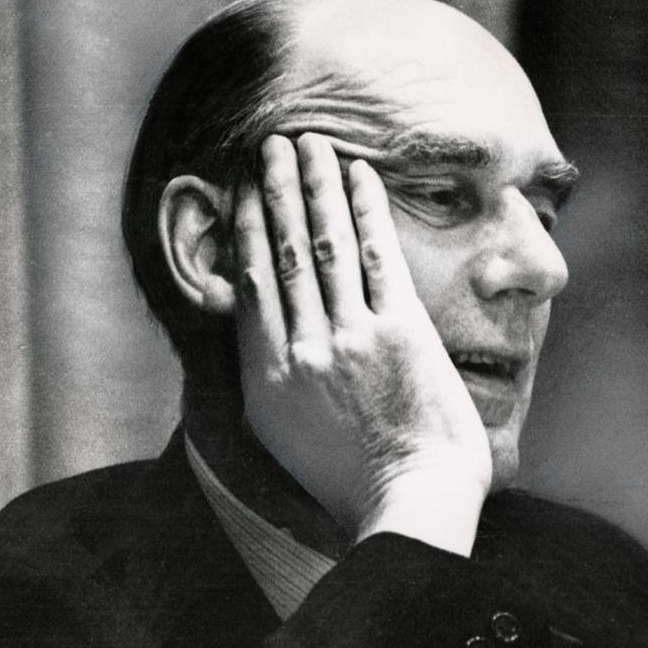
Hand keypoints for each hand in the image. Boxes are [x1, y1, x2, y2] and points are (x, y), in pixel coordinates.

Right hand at [233, 133, 491, 554]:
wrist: (407, 504)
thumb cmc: (351, 485)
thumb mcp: (285, 439)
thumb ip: (269, 383)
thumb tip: (261, 338)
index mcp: (266, 379)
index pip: (249, 285)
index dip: (244, 230)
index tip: (239, 190)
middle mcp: (301, 349)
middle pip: (283, 253)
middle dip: (275, 191)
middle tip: (269, 143)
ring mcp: (351, 337)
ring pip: (325, 245)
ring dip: (316, 187)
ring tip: (309, 142)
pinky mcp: (401, 333)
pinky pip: (378, 258)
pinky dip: (367, 213)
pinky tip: (359, 176)